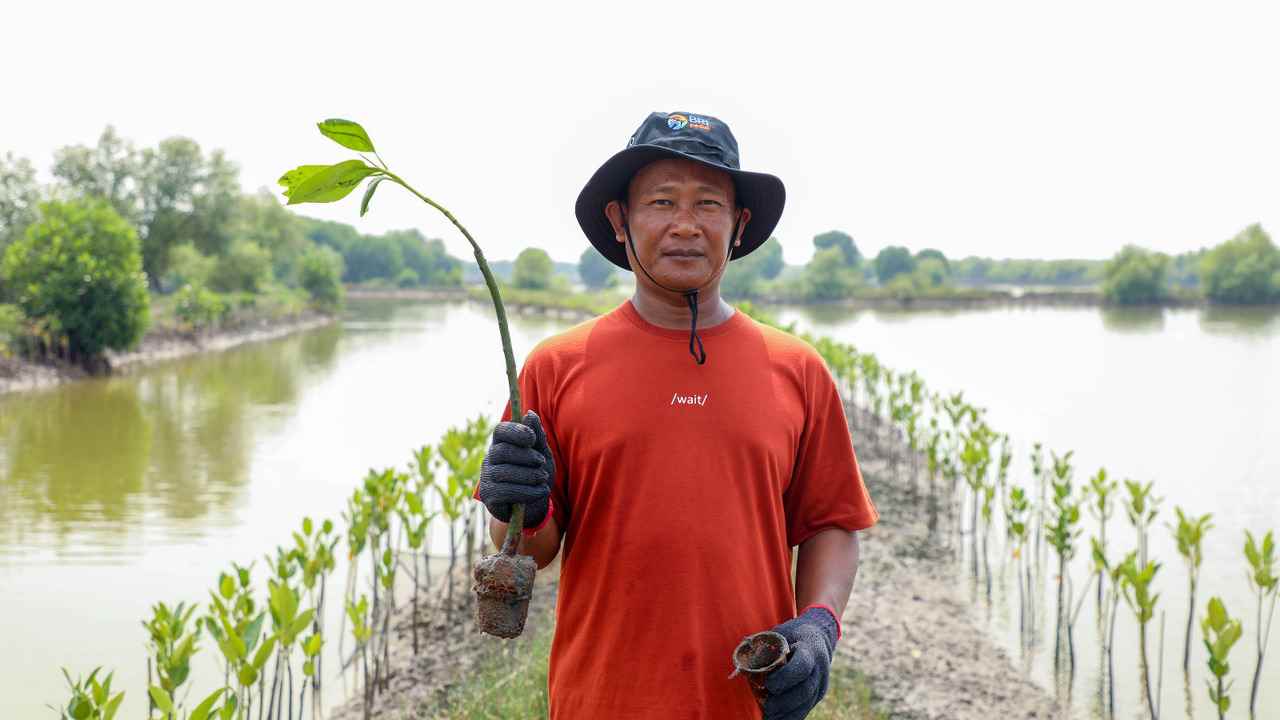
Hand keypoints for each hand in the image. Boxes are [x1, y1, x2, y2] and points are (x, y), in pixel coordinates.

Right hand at [477, 410, 553, 527]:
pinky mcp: (489, 495)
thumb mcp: (542, 454)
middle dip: (525, 456)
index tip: (532, 438)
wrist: (535, 506)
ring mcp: (487, 477)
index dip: (515, 432)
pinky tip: (541, 491)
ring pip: (504, 472)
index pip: (500, 431)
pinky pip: (505, 491)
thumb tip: (530, 414)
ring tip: (543, 479)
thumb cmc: (537, 475)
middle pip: (502, 451)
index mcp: (502, 444)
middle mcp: (490, 458)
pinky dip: (528, 491)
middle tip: (541, 463)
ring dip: (529, 475)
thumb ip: (537, 435)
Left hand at [762, 606, 839, 719]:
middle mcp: (819, 668)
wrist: (819, 637)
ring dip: (787, 714)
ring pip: (806, 704)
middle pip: (805, 690)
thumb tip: (741, 660)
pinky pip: (805, 709)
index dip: (786, 677)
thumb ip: (765, 646)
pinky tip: (775, 719)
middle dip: (784, 702)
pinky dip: (791, 717)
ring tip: (769, 717)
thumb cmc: (794, 634)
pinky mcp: (818, 695)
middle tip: (767, 708)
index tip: (769, 684)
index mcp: (810, 648)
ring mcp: (821, 683)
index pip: (802, 666)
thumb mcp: (781, 632)